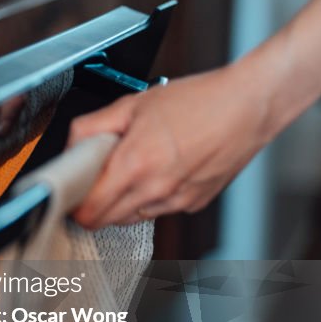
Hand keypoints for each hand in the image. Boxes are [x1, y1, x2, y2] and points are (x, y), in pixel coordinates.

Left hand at [68, 66, 269, 227]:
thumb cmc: (198, 100)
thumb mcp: (132, 104)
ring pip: (130, 218)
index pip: (89, 211)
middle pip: (106, 220)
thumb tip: (70, 148)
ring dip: (120, 201)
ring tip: (130, 168)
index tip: (72, 190)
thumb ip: (91, 127)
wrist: (249, 105)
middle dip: (93, 204)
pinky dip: (147, 198)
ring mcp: (176, 201)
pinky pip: (156, 211)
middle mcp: (156, 189)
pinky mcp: (193, 204)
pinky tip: (157, 170)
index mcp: (135, 165)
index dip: (74, 203)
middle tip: (94, 178)